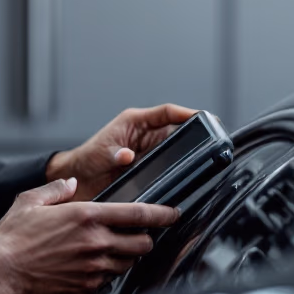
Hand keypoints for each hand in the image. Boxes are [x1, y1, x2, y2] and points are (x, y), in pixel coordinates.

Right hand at [0, 177, 178, 293]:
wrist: (1, 270)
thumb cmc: (13, 237)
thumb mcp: (31, 200)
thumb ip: (56, 188)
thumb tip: (72, 183)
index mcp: (87, 216)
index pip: (138, 214)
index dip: (162, 214)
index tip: (173, 212)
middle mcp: (96, 243)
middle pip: (142, 243)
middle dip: (145, 238)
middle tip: (138, 234)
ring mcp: (93, 269)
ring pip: (128, 264)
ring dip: (126, 257)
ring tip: (110, 250)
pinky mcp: (86, 288)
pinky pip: (108, 282)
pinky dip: (106, 274)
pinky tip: (91, 267)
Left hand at [46, 104, 198, 201]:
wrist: (78, 180)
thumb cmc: (86, 160)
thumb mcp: (99, 154)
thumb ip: (113, 154)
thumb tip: (126, 155)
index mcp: (135, 123)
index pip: (167, 112)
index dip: (186, 112)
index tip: (204, 116)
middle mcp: (145, 135)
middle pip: (178, 130)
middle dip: (195, 133)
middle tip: (215, 138)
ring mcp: (150, 152)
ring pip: (177, 148)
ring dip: (189, 152)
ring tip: (208, 157)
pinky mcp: (150, 168)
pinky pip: (171, 165)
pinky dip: (180, 169)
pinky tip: (189, 176)